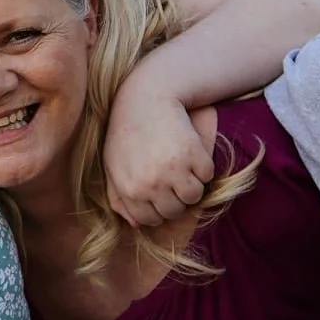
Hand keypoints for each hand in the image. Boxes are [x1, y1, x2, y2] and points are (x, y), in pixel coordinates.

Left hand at [102, 76, 214, 227]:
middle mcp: (151, 184)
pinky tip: (191, 151)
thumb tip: (135, 224)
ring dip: (192, 184)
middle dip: (176, 198)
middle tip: (174, 178)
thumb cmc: (126, 131)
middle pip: (174, 211)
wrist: (146, 96)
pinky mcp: (193, 154)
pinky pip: (207, 175)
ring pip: (194, 196)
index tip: (160, 192)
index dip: (158, 208)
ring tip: (184, 167)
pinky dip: (204, 166)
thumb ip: (118, 196)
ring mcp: (173, 170)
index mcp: (129, 189)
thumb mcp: (112, 164)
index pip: (151, 220)